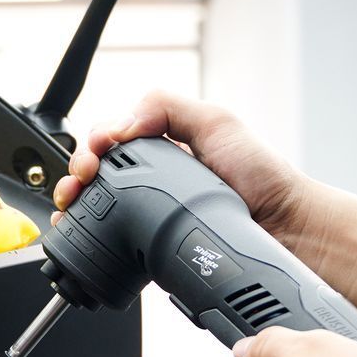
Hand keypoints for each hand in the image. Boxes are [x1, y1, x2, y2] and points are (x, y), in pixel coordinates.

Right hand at [52, 90, 309, 240]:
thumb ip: (169, 108)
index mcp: (163, 146)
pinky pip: (116, 244)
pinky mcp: (157, 248)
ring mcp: (153, 214)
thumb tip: (122, 125)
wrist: (286, 230)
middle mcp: (155, 179)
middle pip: (97, 176)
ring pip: (99, 209)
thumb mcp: (218, 123)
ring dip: (76, 210)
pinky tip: (85, 240)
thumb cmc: (263, 178)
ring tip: (71, 214)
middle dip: (75, 179)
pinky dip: (92, 241)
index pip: (111, 140)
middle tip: (77, 189)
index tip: (92, 160)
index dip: (92, 147)